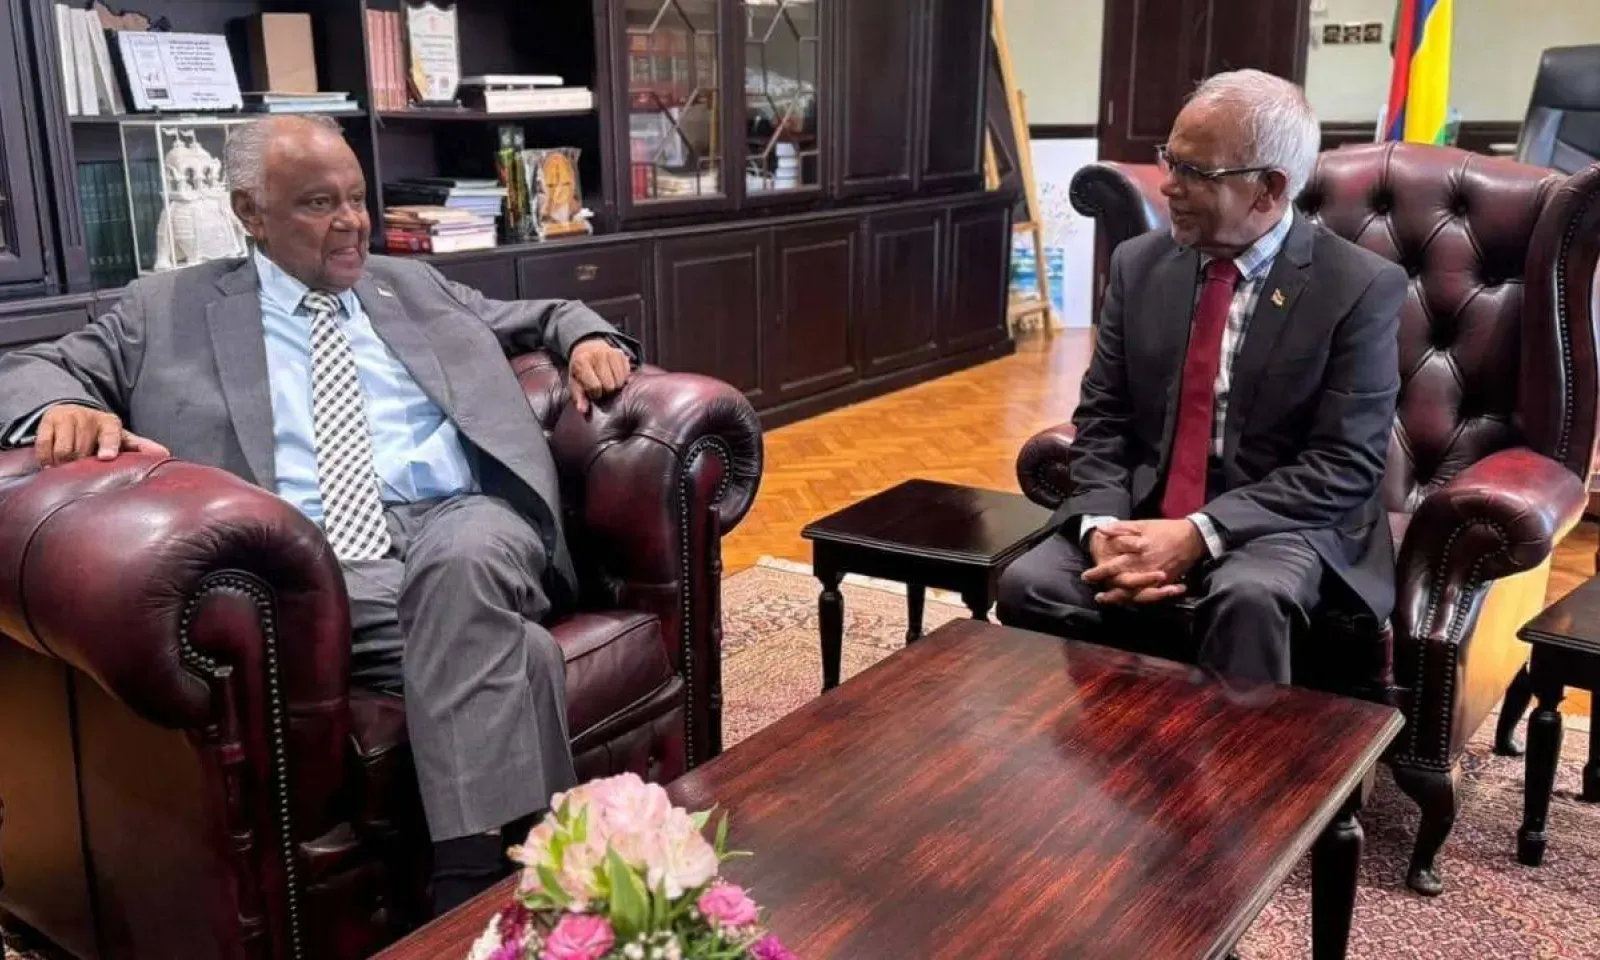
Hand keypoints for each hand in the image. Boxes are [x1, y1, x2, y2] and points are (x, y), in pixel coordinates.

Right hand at [34, 404, 169, 467]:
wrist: (72, 412)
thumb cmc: (102, 432)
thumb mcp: (121, 437)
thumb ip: (139, 446)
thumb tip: (166, 454)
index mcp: (109, 422)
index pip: (110, 433)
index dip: (109, 445)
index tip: (107, 457)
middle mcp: (87, 417)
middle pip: (81, 449)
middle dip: (81, 465)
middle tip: (82, 475)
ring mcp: (66, 418)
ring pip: (63, 451)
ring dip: (64, 466)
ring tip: (68, 472)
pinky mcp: (47, 422)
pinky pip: (44, 447)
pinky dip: (46, 460)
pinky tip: (52, 466)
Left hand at [567, 337, 632, 414]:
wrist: (587, 348)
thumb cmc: (581, 369)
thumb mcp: (575, 382)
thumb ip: (579, 397)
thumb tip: (583, 410)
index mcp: (582, 362)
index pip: (595, 386)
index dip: (595, 393)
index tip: (592, 391)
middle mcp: (597, 355)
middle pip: (609, 385)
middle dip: (605, 390)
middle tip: (601, 386)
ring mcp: (610, 353)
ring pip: (620, 381)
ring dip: (615, 385)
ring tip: (607, 380)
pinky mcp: (621, 353)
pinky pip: (627, 374)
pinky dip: (622, 379)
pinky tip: (614, 375)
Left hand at [1084, 519, 1205, 604]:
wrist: (1192, 538)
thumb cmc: (1164, 530)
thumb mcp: (1141, 525)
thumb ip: (1120, 529)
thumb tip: (1100, 530)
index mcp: (1136, 555)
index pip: (1112, 567)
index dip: (1098, 573)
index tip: (1086, 576)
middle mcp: (1144, 569)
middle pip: (1122, 585)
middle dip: (1108, 592)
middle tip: (1097, 596)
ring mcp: (1156, 579)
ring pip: (1135, 594)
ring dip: (1120, 599)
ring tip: (1108, 601)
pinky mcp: (1166, 583)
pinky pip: (1151, 596)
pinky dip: (1140, 600)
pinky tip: (1130, 602)